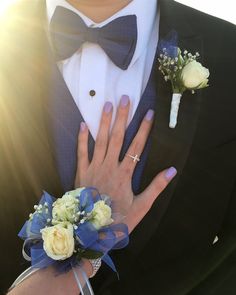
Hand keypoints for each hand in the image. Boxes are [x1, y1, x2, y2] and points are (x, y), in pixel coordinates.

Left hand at [75, 95, 176, 232]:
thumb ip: (156, 187)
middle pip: (118, 137)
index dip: (144, 129)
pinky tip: (83, 124)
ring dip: (105, 122)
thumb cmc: (120, 219)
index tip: (149, 113)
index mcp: (125, 173)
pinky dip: (82, 139)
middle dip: (123, 117)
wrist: (94, 231)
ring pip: (100, 141)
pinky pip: (81, 152)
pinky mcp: (81, 172)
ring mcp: (94, 167)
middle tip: (125, 99)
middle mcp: (110, 166)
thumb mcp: (142, 206)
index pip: (137, 146)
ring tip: (108, 105)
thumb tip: (172, 170)